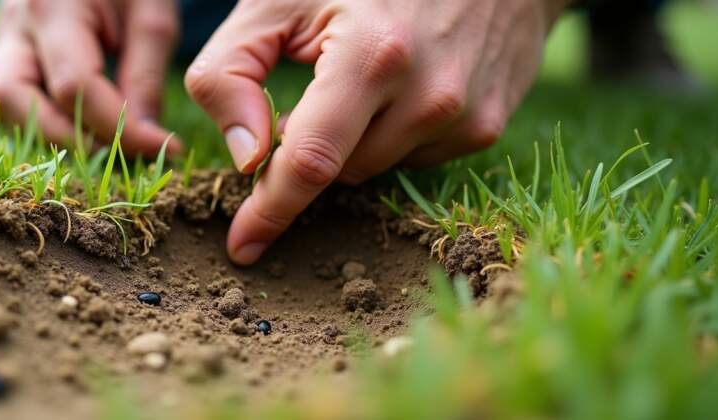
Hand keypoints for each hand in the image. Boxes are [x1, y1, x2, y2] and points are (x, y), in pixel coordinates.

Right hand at [0, 0, 182, 156]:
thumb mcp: (151, 16)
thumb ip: (146, 75)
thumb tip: (144, 137)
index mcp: (52, 6)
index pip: (73, 86)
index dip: (120, 128)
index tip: (164, 146)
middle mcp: (13, 25)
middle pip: (16, 101)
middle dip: (71, 137)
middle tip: (124, 147)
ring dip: (45, 133)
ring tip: (99, 136)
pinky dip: (31, 125)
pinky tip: (73, 124)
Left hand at [185, 0, 569, 264]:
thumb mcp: (277, 1)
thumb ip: (231, 73)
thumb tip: (246, 158)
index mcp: (372, 57)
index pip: (311, 162)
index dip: (271, 211)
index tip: (243, 248)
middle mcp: (429, 95)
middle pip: (339, 171)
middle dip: (309, 147)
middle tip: (308, 96)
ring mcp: (464, 116)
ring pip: (375, 168)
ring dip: (352, 140)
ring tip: (363, 78)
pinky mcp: (486, 126)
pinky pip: (413, 158)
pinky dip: (391, 134)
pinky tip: (401, 87)